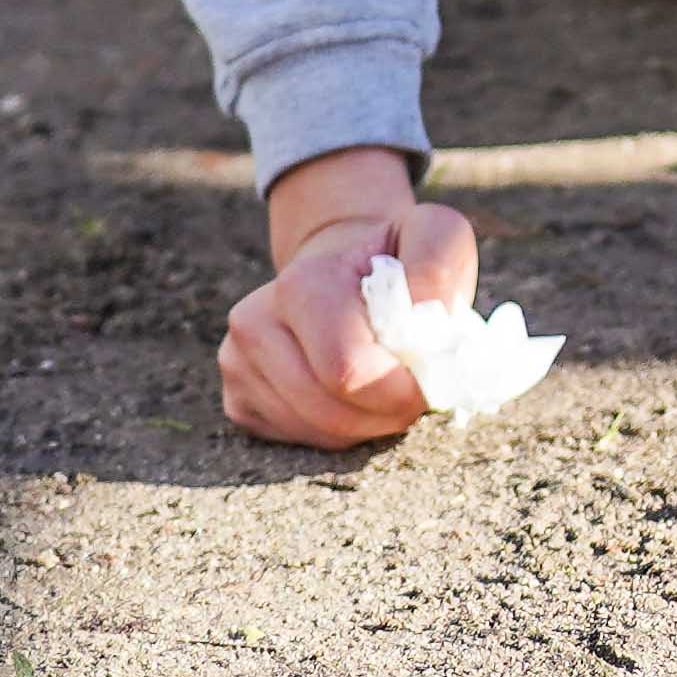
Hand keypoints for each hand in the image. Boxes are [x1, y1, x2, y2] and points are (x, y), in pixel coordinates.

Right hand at [222, 144, 481, 448]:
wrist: (340, 262)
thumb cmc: (393, 256)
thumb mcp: (434, 236)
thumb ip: (437, 270)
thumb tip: (422, 320)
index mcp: (302, 284)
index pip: (348, 370)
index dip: (399, 388)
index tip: (427, 372)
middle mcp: (254, 325)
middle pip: (332, 412)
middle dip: (387, 412)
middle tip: (412, 384)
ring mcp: (238, 365)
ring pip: (318, 432)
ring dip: (368, 423)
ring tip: (385, 383)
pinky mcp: (238, 400)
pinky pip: (301, 440)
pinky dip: (340, 430)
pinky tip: (351, 394)